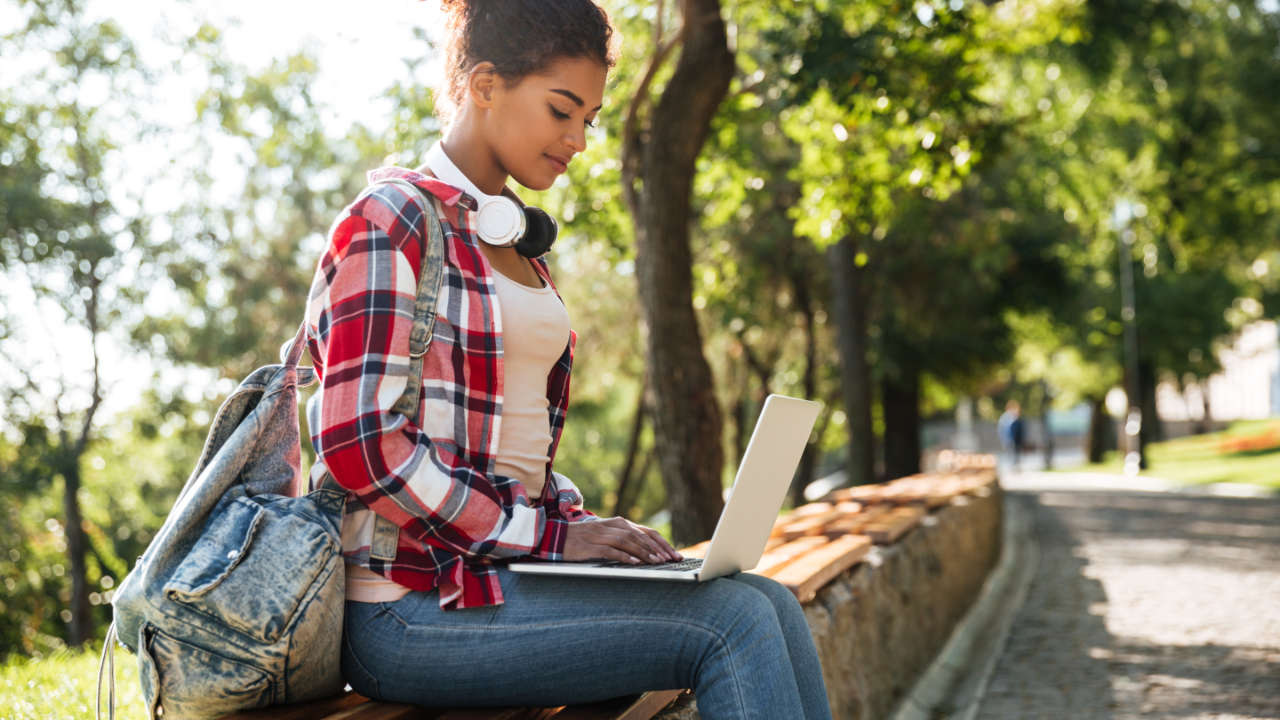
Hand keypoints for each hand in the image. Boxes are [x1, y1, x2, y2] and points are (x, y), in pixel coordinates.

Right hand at [563, 517, 682, 564]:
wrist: (556, 537)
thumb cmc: (584, 539)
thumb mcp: (607, 535)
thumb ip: (624, 539)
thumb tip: (647, 553)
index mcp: (619, 523)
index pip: (647, 532)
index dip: (662, 543)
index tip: (674, 555)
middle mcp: (613, 526)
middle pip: (641, 536)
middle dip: (658, 549)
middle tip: (671, 560)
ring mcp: (601, 535)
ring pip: (628, 542)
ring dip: (644, 552)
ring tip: (657, 562)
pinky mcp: (591, 546)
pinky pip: (611, 551)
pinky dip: (624, 557)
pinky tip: (635, 564)